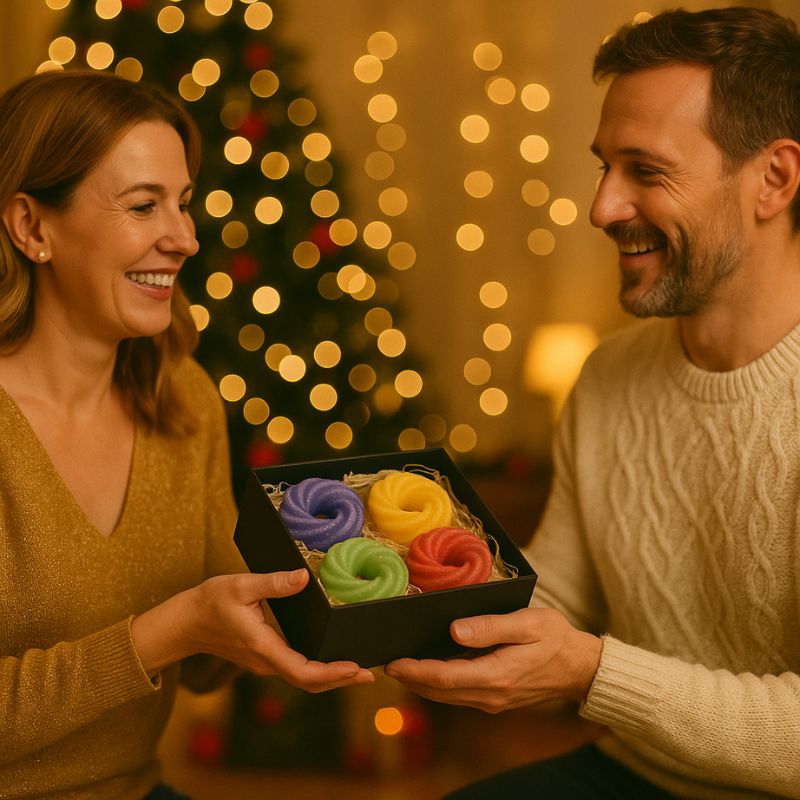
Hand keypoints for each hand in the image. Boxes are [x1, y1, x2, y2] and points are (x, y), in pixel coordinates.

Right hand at [132, 569, 373, 692]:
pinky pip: (296, 669)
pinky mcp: (265, 657)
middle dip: (340, 679)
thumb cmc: (210, 602)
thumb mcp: (240, 585)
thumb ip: (273, 583)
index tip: (355, 669)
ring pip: (303, 678)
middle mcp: (266, 661)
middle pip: (309, 681)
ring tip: (359, 669)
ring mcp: (265, 663)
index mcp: (263, 646)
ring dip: (331, 676)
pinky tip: (333, 659)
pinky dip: (318, 669)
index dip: (331, 673)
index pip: (302, 671)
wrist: (185, 622)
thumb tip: (303, 577)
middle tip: (370, 673)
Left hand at [384, 607, 600, 712]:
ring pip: (447, 696)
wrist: (579, 667)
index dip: (415, 671)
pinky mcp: (495, 698)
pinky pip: (459, 695)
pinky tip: (429, 669)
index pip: (445, 677)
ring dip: (422, 683)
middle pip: (440, 691)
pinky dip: (439, 685)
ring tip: (400, 665)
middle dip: (410, 678)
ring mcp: (493, 700)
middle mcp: (491, 694)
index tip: (393, 661)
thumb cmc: (555, 637)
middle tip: (385, 661)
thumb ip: (490, 627)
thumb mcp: (527, 623)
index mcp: (497, 674)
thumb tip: (454, 631)